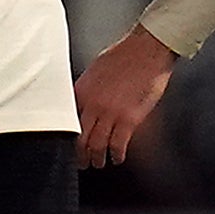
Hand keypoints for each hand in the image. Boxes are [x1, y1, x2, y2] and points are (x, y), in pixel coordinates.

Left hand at [74, 25, 177, 168]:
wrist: (147, 49)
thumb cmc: (124, 54)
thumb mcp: (95, 70)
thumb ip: (88, 89)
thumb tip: (84, 103)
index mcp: (81, 91)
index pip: (67, 121)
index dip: (68, 137)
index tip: (68, 146)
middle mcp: (92, 105)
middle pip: (80, 138)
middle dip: (79, 155)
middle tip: (81, 163)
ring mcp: (110, 113)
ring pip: (97, 145)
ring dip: (97, 158)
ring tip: (98, 164)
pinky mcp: (130, 119)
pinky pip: (118, 144)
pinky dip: (117, 155)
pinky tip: (118, 158)